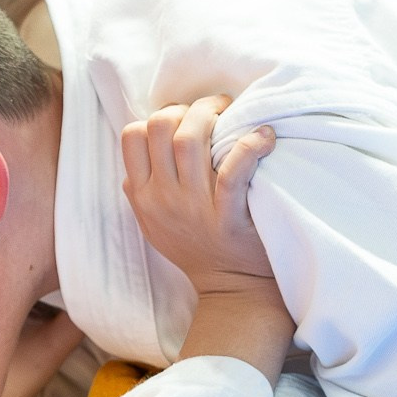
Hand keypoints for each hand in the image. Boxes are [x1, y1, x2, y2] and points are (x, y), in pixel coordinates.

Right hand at [120, 97, 277, 298]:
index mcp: (143, 196)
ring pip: (190, 140)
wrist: (231, 289)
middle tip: (214, 110)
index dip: (157, 116)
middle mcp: (164, 198)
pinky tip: (265, 136)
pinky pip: (233, 171)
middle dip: (187, 108)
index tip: (183, 119)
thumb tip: (140, 148)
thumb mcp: (153, 222)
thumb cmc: (196, 247)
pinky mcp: (228, 217)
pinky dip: (251, 145)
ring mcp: (195, 208)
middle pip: (160, 127)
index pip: (132, 136)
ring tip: (234, 113)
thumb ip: (141, 188)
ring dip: (213, 115)